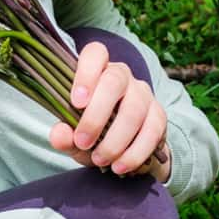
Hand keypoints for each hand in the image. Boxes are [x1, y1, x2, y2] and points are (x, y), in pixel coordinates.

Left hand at [48, 41, 170, 182]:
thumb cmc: (92, 133)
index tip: (76, 102)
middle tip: (82, 141)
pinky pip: (151, 130)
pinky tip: (120, 166)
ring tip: (100, 159)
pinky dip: (135, 152)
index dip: (86, 73)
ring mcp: (143, 94)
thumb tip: (59, 134)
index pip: (96, 53)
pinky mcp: (159, 115)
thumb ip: (64, 135)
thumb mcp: (74, 136)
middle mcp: (122, 76)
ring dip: (115, 139)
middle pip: (114, 81)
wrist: (124, 149)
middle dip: (96, 114)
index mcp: (97, 70)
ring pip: (134, 109)